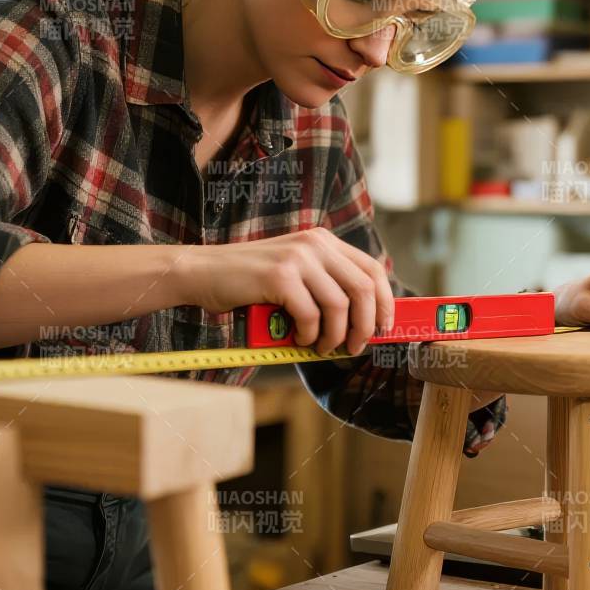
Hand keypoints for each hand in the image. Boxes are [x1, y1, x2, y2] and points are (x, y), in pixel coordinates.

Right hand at [174, 228, 393, 355]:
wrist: (203, 272)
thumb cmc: (249, 282)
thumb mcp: (294, 274)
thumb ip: (325, 287)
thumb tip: (364, 323)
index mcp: (323, 241)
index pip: (372, 269)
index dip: (385, 302)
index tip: (384, 328)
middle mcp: (315, 244)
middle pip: (364, 288)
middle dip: (366, 325)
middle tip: (355, 347)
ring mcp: (298, 258)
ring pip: (340, 306)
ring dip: (335, 336)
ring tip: (322, 347)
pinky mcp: (280, 276)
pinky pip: (311, 315)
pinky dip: (309, 335)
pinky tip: (299, 339)